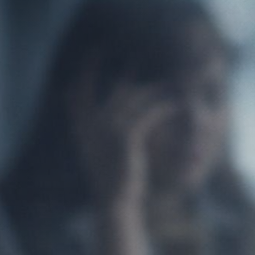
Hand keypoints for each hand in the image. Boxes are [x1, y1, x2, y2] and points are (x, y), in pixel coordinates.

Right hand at [69, 75, 176, 254]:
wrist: (115, 203)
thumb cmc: (113, 180)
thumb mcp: (101, 151)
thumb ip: (100, 129)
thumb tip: (107, 110)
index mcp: (82, 127)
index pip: (79, 91)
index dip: (86, 71)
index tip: (95, 51)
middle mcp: (92, 124)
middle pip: (113, 90)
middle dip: (127, 73)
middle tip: (139, 58)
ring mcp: (109, 128)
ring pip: (136, 99)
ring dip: (155, 90)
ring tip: (170, 84)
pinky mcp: (128, 136)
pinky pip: (149, 113)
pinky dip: (164, 107)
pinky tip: (176, 104)